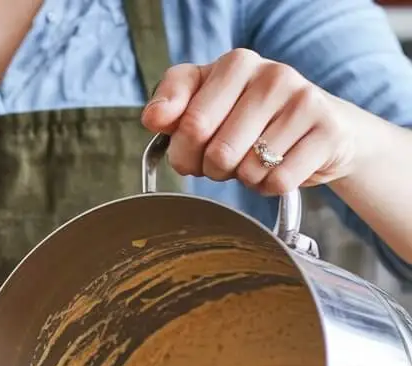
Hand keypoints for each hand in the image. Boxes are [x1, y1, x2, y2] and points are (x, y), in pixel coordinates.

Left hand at [141, 49, 358, 194]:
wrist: (321, 128)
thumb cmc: (250, 120)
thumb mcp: (205, 104)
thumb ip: (173, 105)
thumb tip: (153, 117)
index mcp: (235, 65)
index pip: (189, 125)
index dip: (184, 152)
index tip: (193, 149)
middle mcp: (271, 74)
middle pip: (218, 153)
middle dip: (213, 170)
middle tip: (226, 160)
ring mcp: (303, 100)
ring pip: (248, 170)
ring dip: (244, 179)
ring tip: (256, 159)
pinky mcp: (326, 131)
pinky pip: (277, 181)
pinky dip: (269, 187)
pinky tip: (278, 167)